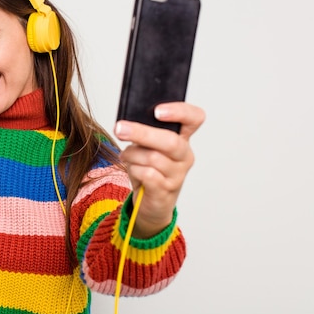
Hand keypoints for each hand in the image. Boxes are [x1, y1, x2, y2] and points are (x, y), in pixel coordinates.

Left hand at [114, 102, 204, 237]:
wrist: (151, 201)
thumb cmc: (148, 168)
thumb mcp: (147, 147)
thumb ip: (143, 133)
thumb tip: (127, 124)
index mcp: (183, 138)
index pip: (194, 118)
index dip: (179, 111)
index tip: (158, 111)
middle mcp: (185, 155)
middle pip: (170, 141)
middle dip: (142, 133)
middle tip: (119, 128)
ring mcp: (178, 174)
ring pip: (153, 158)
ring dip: (132, 155)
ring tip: (126, 156)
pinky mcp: (166, 190)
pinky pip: (147, 174)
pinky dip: (134, 170)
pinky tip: (133, 170)